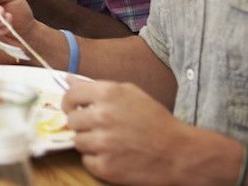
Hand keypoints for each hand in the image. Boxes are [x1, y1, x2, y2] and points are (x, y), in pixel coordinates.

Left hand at [63, 78, 196, 184]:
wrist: (179, 153)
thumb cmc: (156, 121)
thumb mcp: (130, 93)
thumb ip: (96, 86)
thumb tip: (68, 80)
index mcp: (107, 94)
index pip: (70, 96)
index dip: (70, 103)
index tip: (74, 108)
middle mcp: (102, 116)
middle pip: (72, 120)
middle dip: (82, 124)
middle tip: (98, 127)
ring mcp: (103, 143)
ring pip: (78, 141)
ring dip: (89, 142)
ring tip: (110, 142)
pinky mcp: (105, 167)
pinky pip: (86, 161)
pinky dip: (97, 160)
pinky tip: (114, 155)